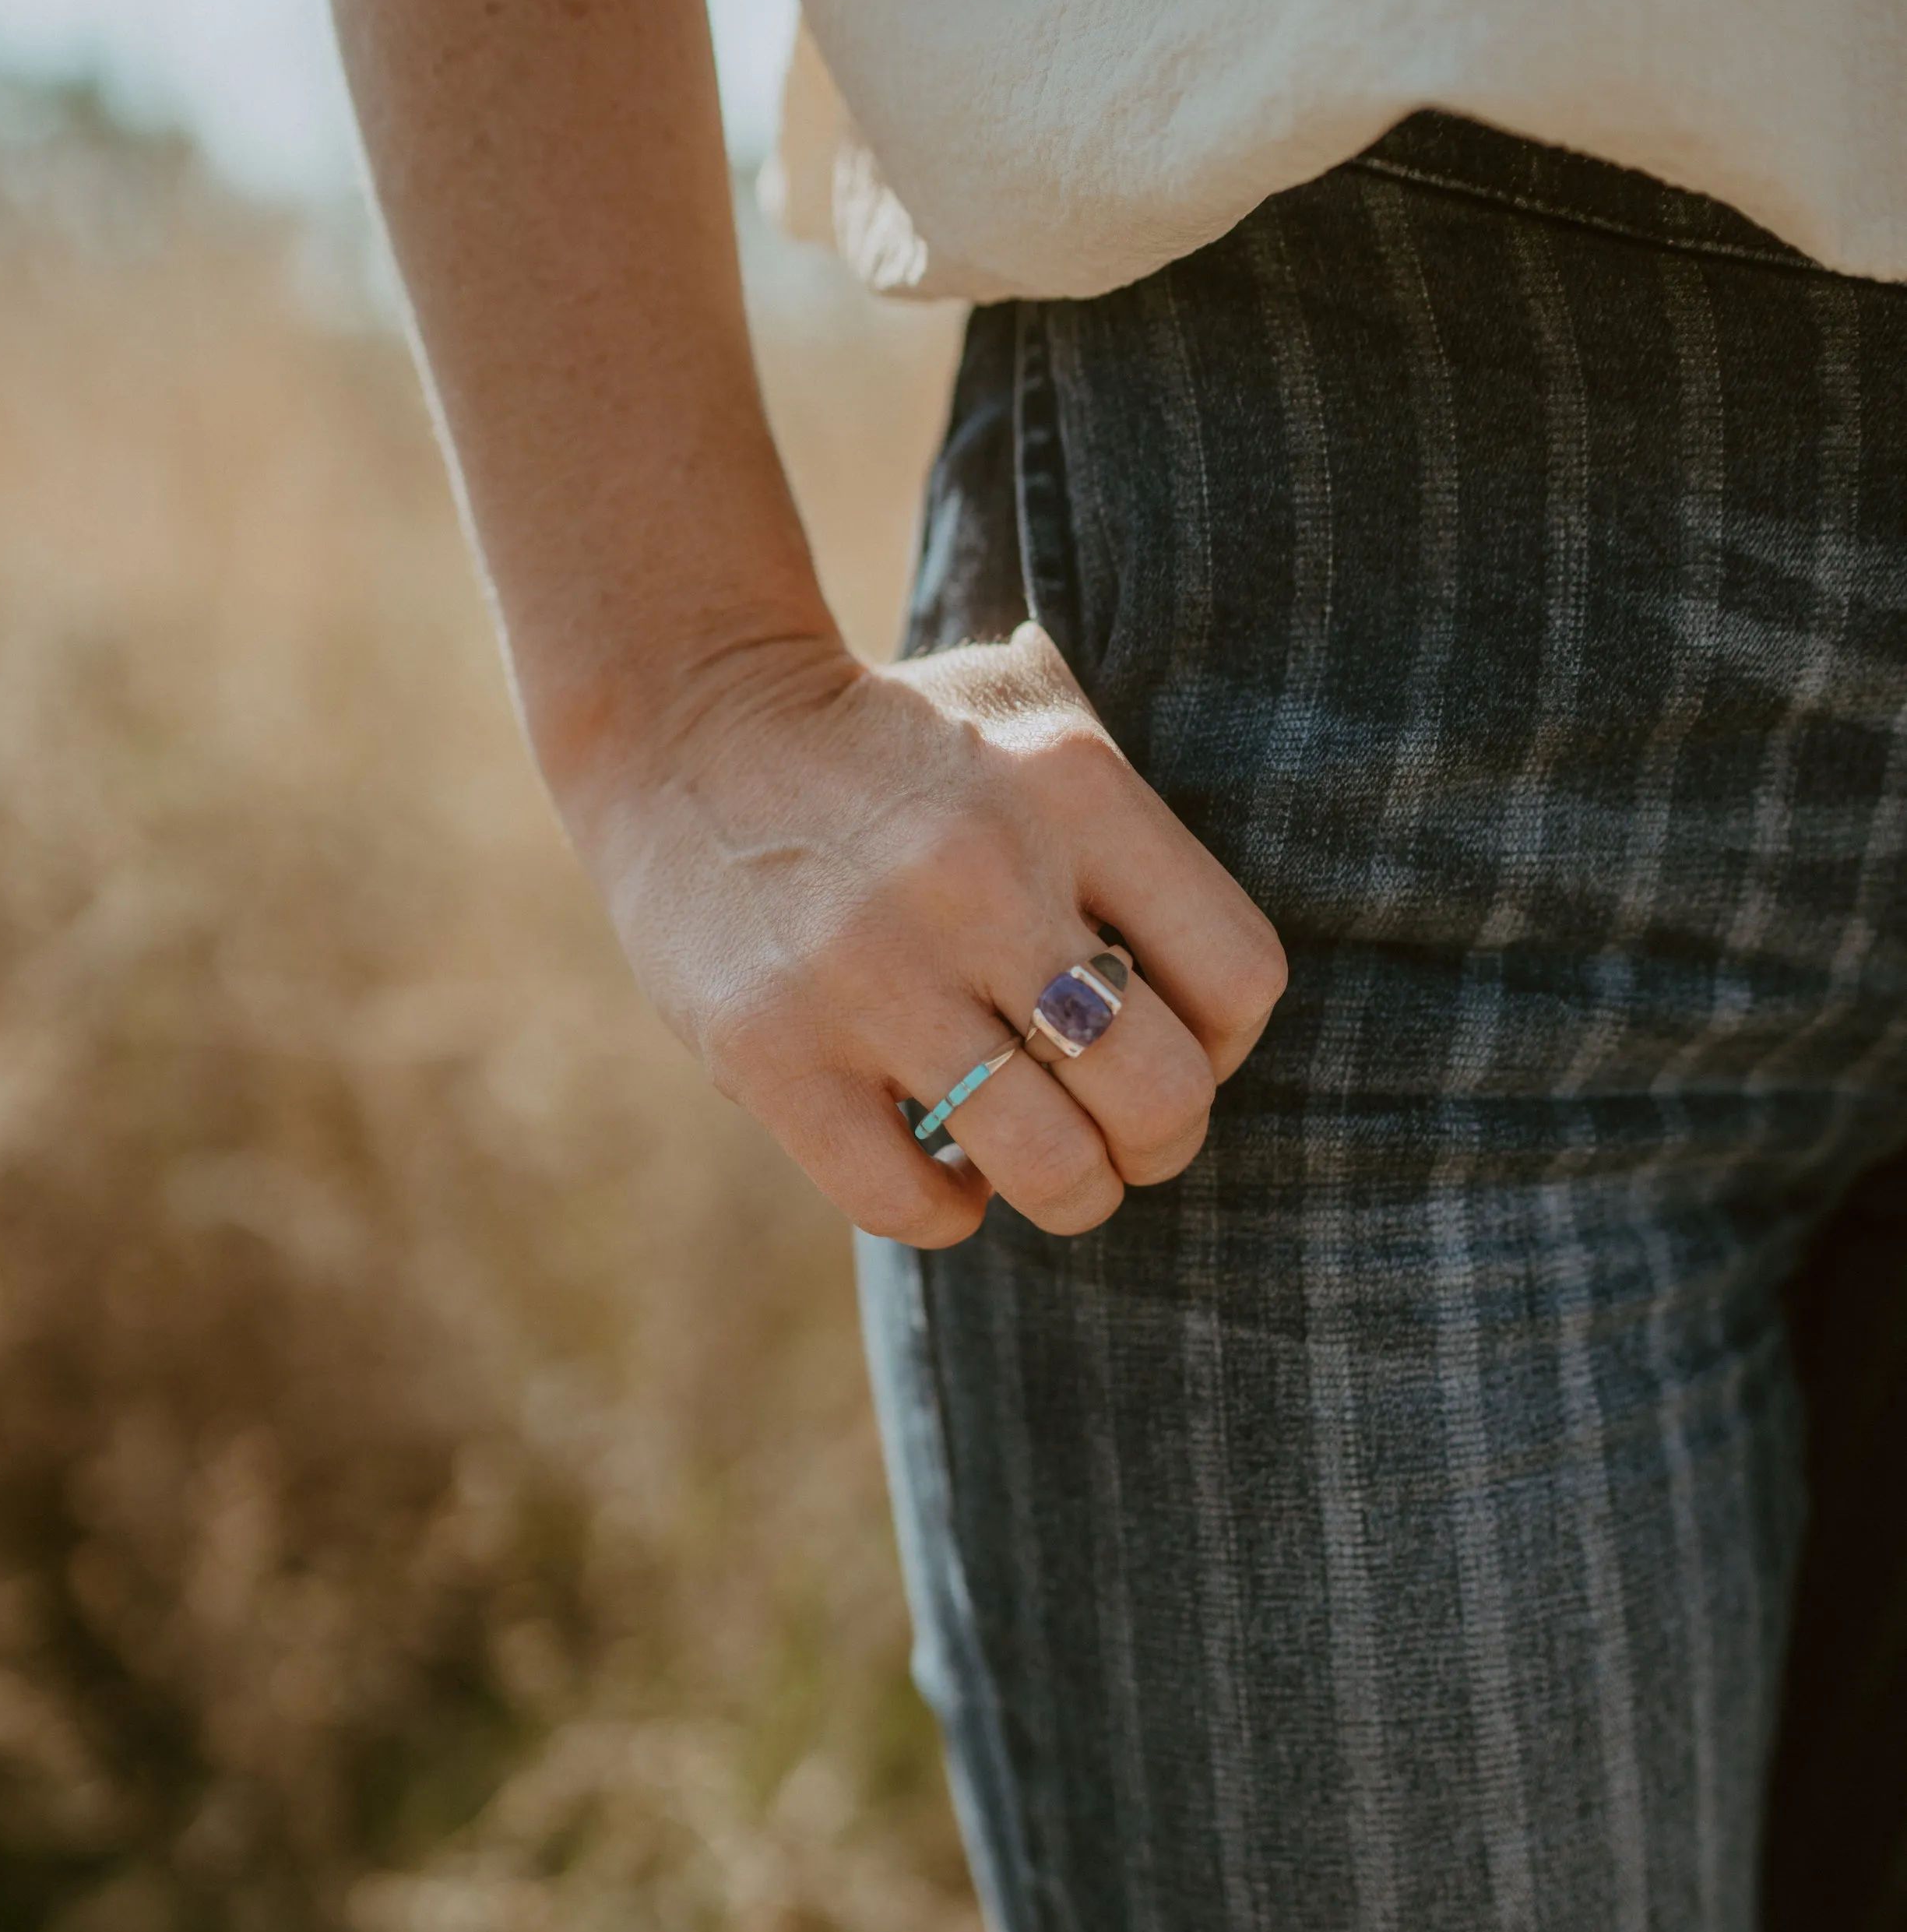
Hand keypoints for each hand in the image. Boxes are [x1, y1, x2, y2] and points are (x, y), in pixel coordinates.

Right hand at [574, 623, 1286, 1248]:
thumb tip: (1219, 1014)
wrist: (689, 722)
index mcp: (1073, 789)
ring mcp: (870, 968)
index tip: (1177, 1043)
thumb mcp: (1035, 716)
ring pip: (1051, 1166)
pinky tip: (945, 1176)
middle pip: (1160, 1094)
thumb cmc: (900, 752)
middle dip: (1159, 1144)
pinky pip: (908, 1202)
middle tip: (1119, 1133)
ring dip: (1068, 1192)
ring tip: (1035, 1160)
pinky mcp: (769, 1048)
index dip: (1228, 1048)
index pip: (1241, 980)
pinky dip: (949, 1214)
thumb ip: (1136, 832)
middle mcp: (983, 874)